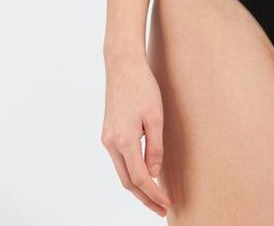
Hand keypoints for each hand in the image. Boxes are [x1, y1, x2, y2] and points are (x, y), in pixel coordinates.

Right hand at [100, 54, 172, 215]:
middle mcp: (111, 143)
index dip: (153, 195)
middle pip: (127, 181)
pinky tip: (144, 174)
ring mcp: (107, 138)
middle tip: (161, 208)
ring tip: (155, 196)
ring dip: (137, 187)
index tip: (166, 204)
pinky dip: (131, 171)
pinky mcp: (108, 133)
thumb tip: (153, 174)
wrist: (122, 66)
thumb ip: (155, 147)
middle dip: (144, 198)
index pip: (139, 178)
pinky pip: (119, 160)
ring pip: (121, 172)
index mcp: (124, 140)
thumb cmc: (142, 87)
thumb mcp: (155, 116)